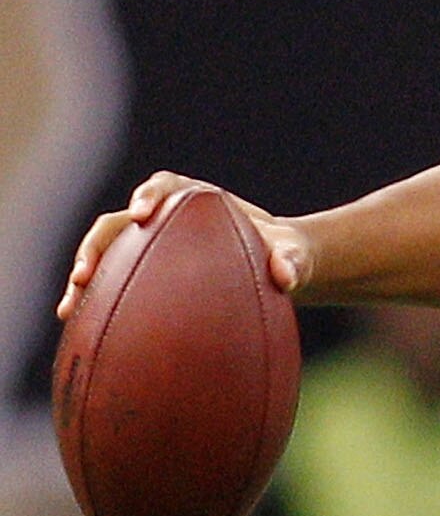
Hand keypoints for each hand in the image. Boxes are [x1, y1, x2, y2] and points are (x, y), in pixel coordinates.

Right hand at [60, 173, 307, 320]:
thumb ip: (293, 260)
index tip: (142, 213)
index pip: (164, 186)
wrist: (273, 268)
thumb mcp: (294, 254)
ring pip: (104, 255)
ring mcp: (146, 244)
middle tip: (86, 274)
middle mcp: (162, 216)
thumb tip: (287, 278)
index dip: (149, 196)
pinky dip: (95, 302)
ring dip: (83, 279)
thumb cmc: (283, 254)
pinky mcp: (140, 270)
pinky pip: (112, 283)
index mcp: (194, 199)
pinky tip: (78, 328)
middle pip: (117, 223)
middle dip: (97, 245)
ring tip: (68, 309)